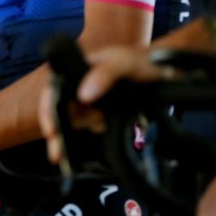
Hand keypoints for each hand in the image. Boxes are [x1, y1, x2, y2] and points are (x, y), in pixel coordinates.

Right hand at [37, 44, 165, 162]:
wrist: (166, 74)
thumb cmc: (139, 61)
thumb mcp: (122, 61)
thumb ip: (104, 74)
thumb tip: (83, 96)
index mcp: (76, 72)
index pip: (53, 92)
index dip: (49, 111)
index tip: (52, 131)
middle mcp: (80, 89)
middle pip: (60, 114)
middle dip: (60, 134)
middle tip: (59, 154)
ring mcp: (92, 105)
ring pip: (76, 125)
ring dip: (81, 133)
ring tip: (103, 123)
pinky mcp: (105, 117)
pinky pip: (94, 129)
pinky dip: (98, 134)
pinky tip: (107, 130)